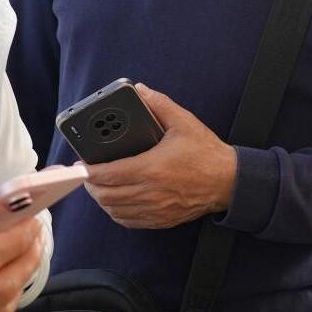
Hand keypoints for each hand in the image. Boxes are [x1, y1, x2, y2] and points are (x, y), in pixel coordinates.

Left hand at [81, 84, 238, 228]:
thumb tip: (140, 90)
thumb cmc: (207, 153)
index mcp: (152, 168)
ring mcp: (155, 209)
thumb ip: (160, 104)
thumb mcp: (184, 122)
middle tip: (88, 174)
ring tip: (100, 186)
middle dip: (91, 185)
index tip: (82, 164)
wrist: (229, 181)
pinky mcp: (161, 219)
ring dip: (102, 199)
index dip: (89, 171)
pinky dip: (117, 212)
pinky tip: (116, 201)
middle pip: (106, 195)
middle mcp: (151, 192)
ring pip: (114, 210)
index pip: (108, 174)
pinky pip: (129, 220)